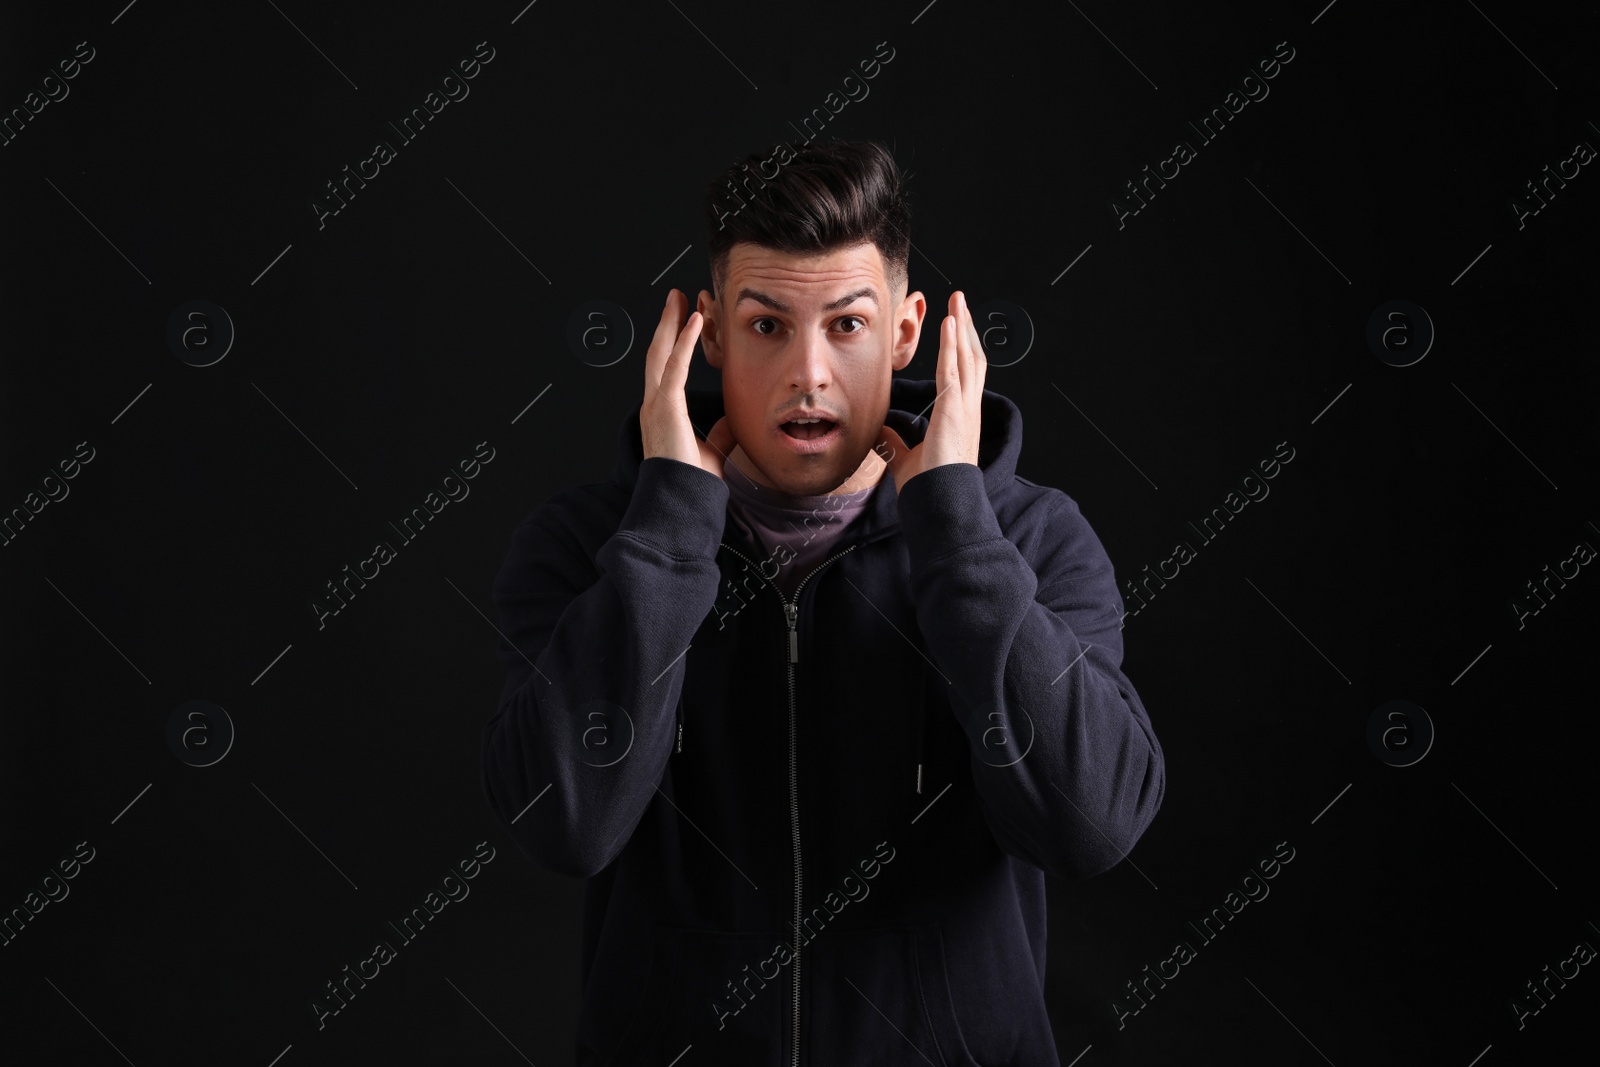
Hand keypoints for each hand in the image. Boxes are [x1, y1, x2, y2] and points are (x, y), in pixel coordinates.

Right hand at [641, 289, 735, 478]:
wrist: (683, 501)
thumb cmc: (692, 481)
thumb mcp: (712, 449)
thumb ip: (720, 432)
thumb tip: (732, 419)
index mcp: (663, 412)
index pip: (665, 367)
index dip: (673, 342)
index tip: (683, 320)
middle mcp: (654, 404)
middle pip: (657, 353)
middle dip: (667, 323)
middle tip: (675, 298)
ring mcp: (656, 404)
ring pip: (661, 353)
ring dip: (671, 322)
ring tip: (680, 298)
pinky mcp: (665, 407)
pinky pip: (674, 366)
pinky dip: (684, 341)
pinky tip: (693, 321)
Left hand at [877, 290, 987, 494]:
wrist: (939, 505)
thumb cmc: (928, 487)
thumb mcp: (905, 457)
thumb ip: (894, 442)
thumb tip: (878, 430)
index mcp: (960, 418)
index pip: (964, 374)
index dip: (960, 349)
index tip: (954, 327)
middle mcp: (968, 409)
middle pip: (972, 358)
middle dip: (966, 328)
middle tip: (960, 302)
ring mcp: (965, 408)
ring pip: (968, 357)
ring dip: (962, 326)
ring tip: (957, 301)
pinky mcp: (954, 409)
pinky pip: (953, 369)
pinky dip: (951, 344)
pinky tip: (948, 323)